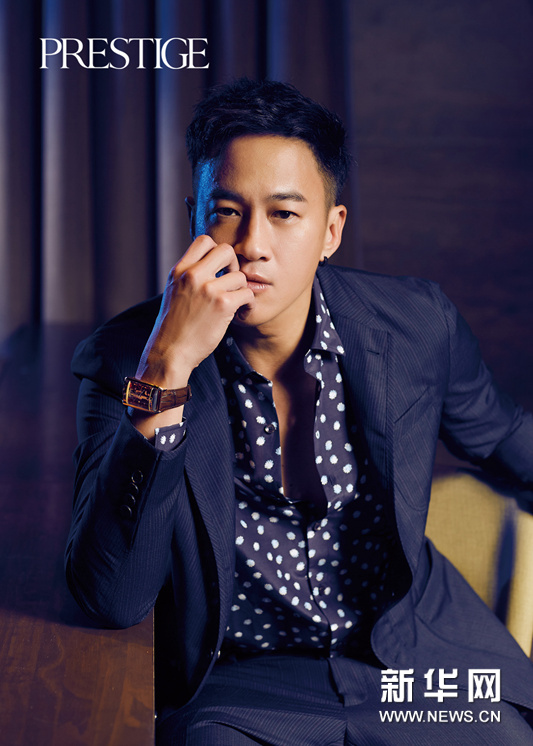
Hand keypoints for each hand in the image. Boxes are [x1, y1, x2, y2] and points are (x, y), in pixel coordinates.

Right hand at [135, 235, 253, 389]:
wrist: (171, 351)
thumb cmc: (173, 326)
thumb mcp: (173, 292)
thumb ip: (188, 276)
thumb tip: (208, 265)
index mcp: (180, 270)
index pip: (204, 240)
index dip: (217, 251)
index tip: (219, 267)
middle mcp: (193, 275)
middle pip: (226, 250)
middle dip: (233, 264)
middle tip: (231, 282)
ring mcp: (209, 289)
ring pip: (240, 275)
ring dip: (241, 290)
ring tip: (234, 303)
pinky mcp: (223, 304)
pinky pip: (247, 294)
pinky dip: (248, 304)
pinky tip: (240, 312)